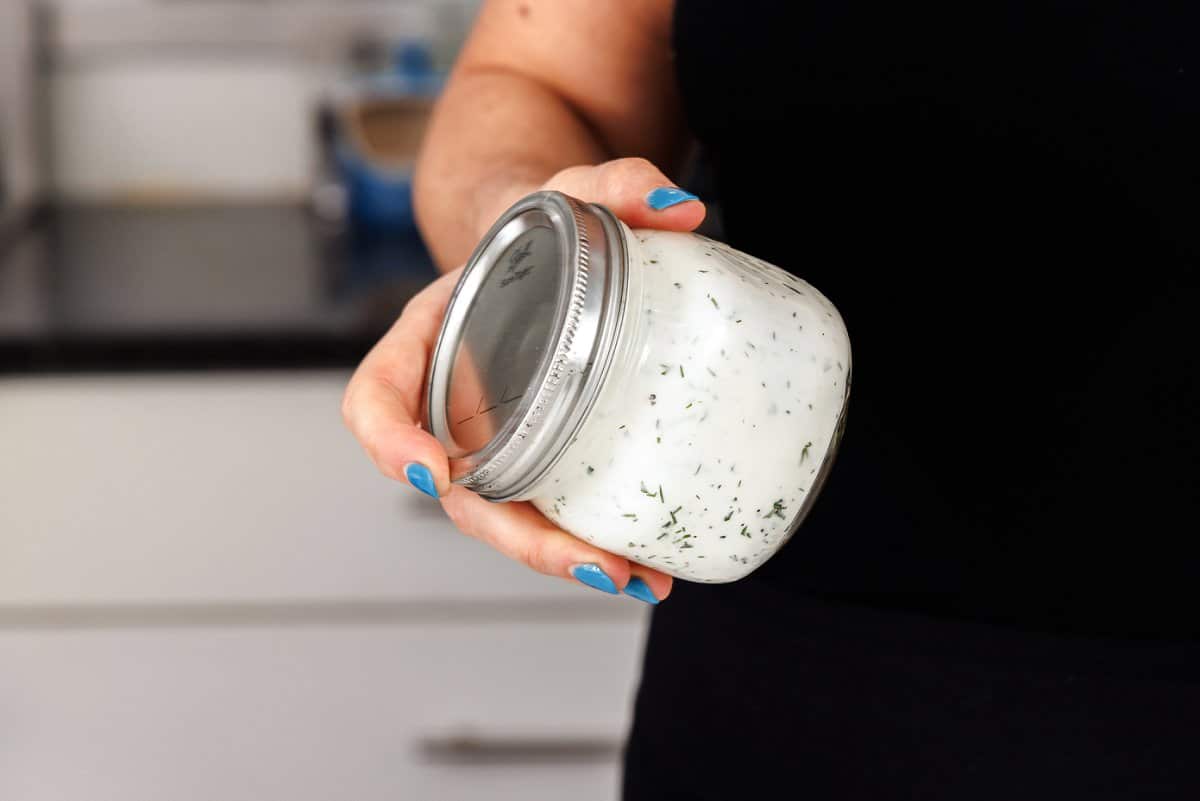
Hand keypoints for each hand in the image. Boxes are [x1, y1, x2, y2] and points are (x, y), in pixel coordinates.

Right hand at [343, 158, 704, 602]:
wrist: (544, 255)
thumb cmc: (533, 230)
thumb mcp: (562, 195)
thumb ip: (610, 185)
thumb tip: (678, 206)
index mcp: (429, 342)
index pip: (376, 398)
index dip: (390, 442)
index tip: (432, 472)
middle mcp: (454, 407)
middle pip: (460, 491)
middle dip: (517, 537)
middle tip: (586, 561)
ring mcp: (497, 441)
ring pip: (510, 518)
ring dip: (563, 558)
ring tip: (636, 579)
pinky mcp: (542, 456)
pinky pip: (552, 509)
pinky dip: (592, 543)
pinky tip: (650, 566)